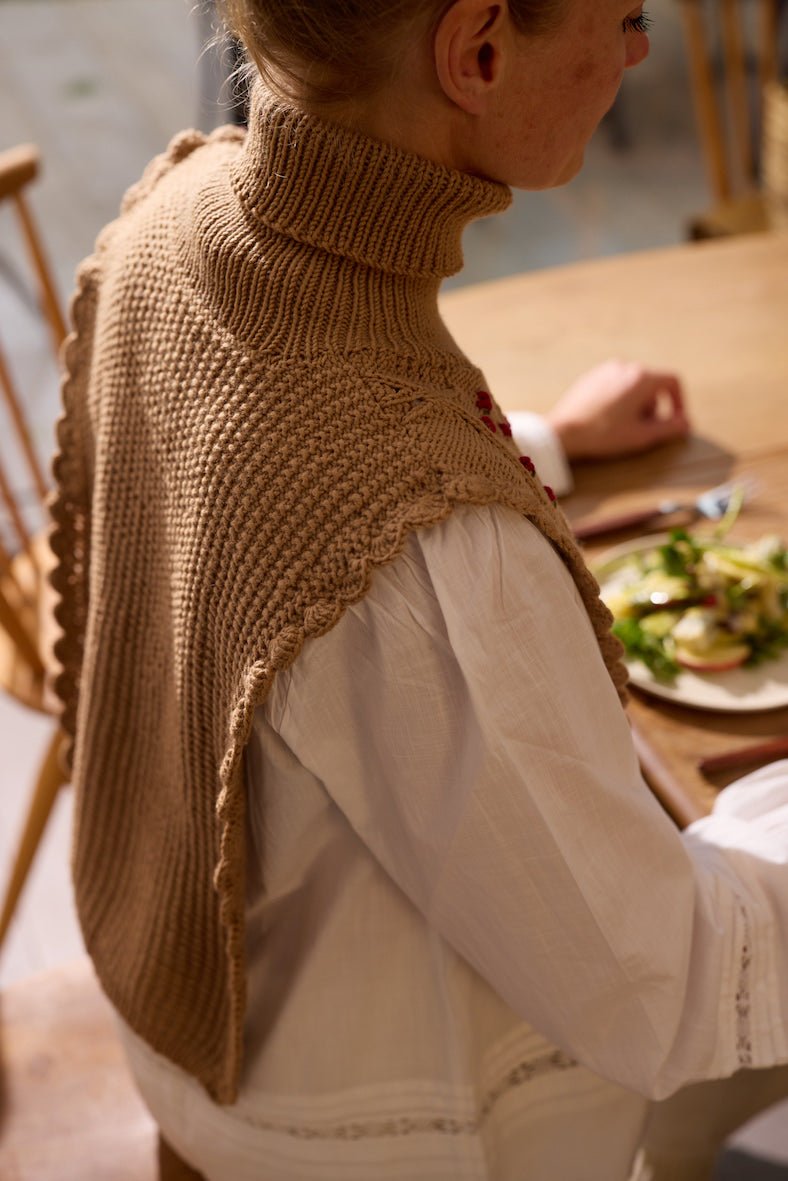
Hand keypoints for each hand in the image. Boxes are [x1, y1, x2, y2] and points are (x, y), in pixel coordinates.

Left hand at [547, 360, 689, 461]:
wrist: (563, 432)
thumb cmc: (603, 434)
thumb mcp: (642, 435)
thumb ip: (670, 428)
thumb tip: (686, 423)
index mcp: (641, 378)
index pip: (672, 381)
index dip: (679, 402)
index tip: (675, 419)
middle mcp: (625, 367)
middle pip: (652, 384)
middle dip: (655, 407)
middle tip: (645, 428)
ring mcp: (606, 370)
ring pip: (633, 384)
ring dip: (637, 403)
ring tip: (625, 425)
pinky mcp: (591, 377)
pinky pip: (615, 385)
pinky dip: (620, 399)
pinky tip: (609, 420)